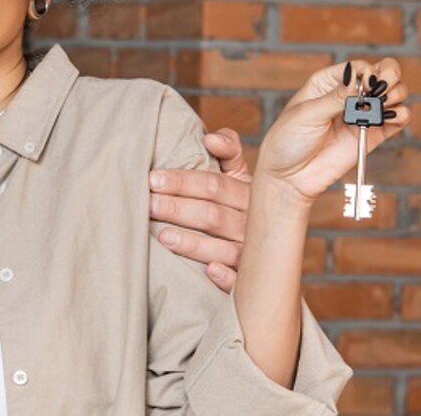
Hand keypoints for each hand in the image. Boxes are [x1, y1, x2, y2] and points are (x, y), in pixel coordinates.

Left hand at [149, 128, 252, 290]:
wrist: (271, 245)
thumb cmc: (240, 203)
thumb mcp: (240, 175)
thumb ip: (228, 150)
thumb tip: (211, 138)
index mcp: (249, 195)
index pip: (215, 185)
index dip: (184, 181)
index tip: (153, 179)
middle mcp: (252, 225)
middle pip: (214, 215)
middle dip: (179, 209)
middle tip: (148, 205)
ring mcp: (252, 255)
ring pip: (224, 249)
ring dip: (195, 243)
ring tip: (163, 237)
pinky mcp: (248, 280)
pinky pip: (242, 282)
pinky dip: (227, 277)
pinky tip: (209, 271)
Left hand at [254, 58, 409, 201]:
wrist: (288, 177)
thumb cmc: (288, 140)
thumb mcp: (306, 115)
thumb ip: (334, 99)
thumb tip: (356, 82)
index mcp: (328, 83)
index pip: (357, 67)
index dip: (367, 71)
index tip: (367, 83)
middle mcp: (349, 95)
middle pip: (381, 74)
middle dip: (390, 75)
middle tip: (383, 89)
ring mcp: (361, 115)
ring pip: (392, 94)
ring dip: (397, 93)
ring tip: (384, 104)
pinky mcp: (372, 136)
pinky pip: (396, 121)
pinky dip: (402, 115)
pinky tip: (394, 117)